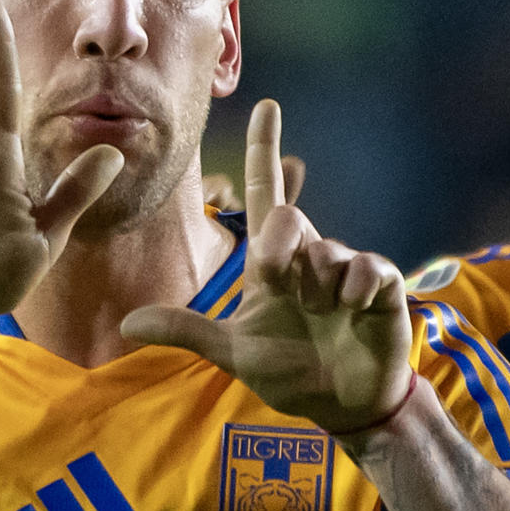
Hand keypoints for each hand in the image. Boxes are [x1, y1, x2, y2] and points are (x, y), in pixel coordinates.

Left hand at [122, 100, 412, 434]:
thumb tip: (128, 323)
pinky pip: (365, 268)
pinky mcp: (381, 285)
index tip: (265, 105)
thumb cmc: (290, 371)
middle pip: (286, 218)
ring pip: (324, 249)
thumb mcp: (233, 352)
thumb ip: (186, 331)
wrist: (343, 405)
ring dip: (316, 286)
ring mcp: (346, 268)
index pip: (264, 194)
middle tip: (280, 287)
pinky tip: (351, 310)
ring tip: (324, 315)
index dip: (263, 150)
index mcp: (272, 264)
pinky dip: (353, 288)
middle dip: (277, 250)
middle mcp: (308, 257)